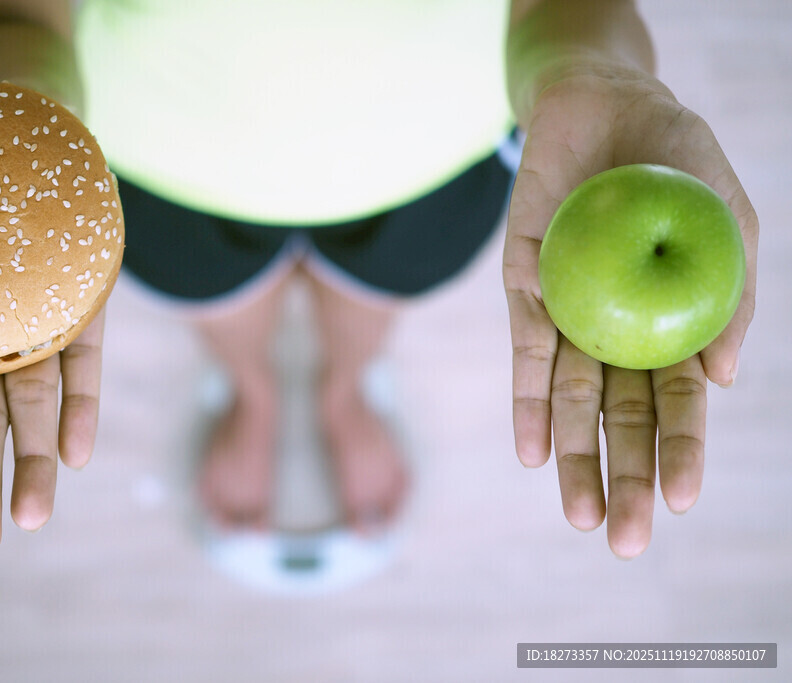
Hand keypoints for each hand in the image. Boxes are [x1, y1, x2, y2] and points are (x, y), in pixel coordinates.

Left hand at [502, 65, 757, 557]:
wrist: (606, 105)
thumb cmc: (678, 163)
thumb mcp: (728, 222)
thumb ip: (731, 298)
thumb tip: (722, 379)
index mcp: (671, 326)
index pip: (677, 405)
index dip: (681, 453)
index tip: (681, 504)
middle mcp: (616, 333)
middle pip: (621, 419)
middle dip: (626, 479)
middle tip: (625, 541)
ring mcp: (568, 316)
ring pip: (570, 400)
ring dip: (573, 457)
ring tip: (581, 515)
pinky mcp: (525, 291)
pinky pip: (525, 353)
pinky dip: (526, 401)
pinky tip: (530, 451)